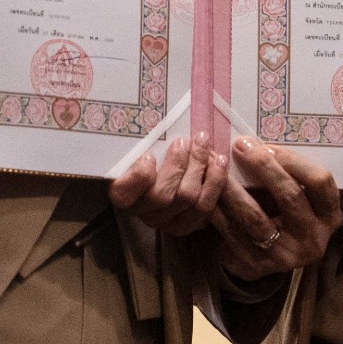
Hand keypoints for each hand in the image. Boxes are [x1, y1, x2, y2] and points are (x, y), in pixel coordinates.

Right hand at [110, 136, 227, 236]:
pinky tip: (219, 161)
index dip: (138, 177)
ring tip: (204, 144)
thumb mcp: (142, 145)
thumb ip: (144, 140)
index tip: (149, 155)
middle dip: (178, 164)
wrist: (172, 169)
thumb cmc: (151, 150)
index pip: (123, 194)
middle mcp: (142, 211)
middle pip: (162, 196)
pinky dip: (215, 181)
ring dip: (199, 167)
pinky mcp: (187, 224)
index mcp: (123, 192)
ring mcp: (165, 221)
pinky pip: (205, 207)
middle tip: (186, 141)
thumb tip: (153, 120)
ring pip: (187, 199)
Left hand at [208, 138, 342, 281]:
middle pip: (290, 196)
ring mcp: (286, 256)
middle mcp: (313, 239)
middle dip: (263, 167)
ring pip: (256, 217)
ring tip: (216, 167)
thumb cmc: (288, 212)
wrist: (274, 256)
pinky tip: (208, 195)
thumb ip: (289, 174)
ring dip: (233, 189)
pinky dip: (218, 213)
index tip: (266, 144)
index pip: (320, 181)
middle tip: (239, 146)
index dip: (293, 159)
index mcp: (329, 215)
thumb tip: (257, 142)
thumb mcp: (302, 195)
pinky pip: (233, 235)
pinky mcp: (258, 267)